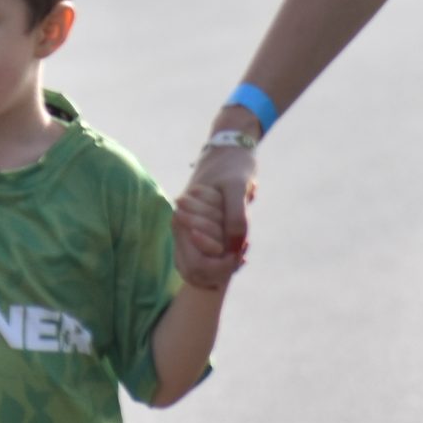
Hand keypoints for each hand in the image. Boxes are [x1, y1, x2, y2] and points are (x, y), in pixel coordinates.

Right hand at [175, 141, 257, 286]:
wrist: (228, 150)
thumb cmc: (233, 166)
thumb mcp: (238, 187)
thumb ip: (236, 217)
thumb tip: (234, 247)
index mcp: (183, 220)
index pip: (197, 266)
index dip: (221, 267)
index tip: (241, 253)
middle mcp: (180, 230)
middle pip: (196, 273)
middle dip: (222, 268)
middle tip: (242, 254)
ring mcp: (186, 232)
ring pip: (199, 271)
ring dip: (222, 266)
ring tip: (241, 251)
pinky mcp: (196, 232)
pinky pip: (205, 259)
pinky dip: (222, 260)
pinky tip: (238, 250)